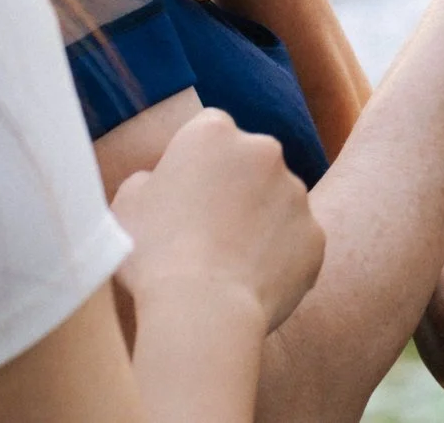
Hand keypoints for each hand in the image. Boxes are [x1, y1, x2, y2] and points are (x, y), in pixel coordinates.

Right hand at [112, 107, 324, 333]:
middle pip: (250, 162)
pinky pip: (296, 243)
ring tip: (228, 264)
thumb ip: (148, 181)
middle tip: (208, 230)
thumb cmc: (155, 254)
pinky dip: (279, 258)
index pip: (210, 132)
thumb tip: (158, 183)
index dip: (197, 163)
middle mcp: (264, 150)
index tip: (185, 195)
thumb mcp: (126, 206)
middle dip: (235, 187)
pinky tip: (251, 283)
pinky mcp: (316, 236)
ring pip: (277, 202)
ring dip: (260, 221)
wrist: (204, 310)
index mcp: (213, 132)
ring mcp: (297, 194)